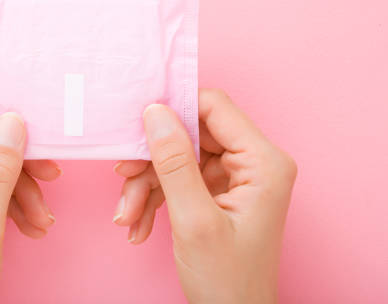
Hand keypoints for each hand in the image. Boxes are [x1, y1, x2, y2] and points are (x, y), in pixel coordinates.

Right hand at [112, 89, 296, 302]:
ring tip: (126, 215)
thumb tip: (155, 112)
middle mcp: (253, 162)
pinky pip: (177, 178)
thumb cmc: (227, 281)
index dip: (174, 108)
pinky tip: (138, 223)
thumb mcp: (194, 220)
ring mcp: (233, 176)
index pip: (214, 107)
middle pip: (190, 133)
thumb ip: (174, 163)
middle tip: (124, 177)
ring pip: (177, 157)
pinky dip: (153, 197)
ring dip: (146, 184)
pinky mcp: (216, 191)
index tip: (136, 122)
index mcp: (263, 162)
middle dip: (152, 159)